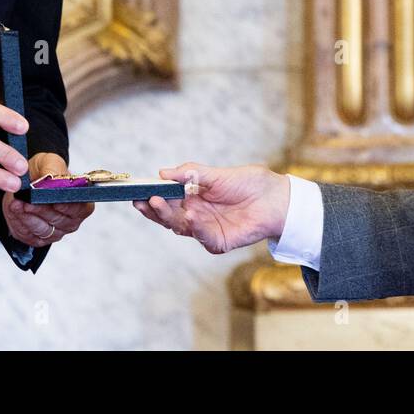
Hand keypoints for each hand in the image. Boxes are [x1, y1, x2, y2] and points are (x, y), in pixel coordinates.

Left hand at [2, 153, 94, 247]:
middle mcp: (71, 221)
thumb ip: (52, 169)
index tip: (52, 200)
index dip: (65, 205)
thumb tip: (52, 180)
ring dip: (27, 217)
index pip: (78, 208)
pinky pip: (28, 235)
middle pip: (57, 220)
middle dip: (40, 210)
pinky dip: (18, 223)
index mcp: (82, 203)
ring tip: (16, 204)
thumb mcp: (49, 161)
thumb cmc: (44, 172)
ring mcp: (55, 233)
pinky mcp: (38, 239)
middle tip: (27, 201)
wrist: (29, 180)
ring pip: (42, 230)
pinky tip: (13, 211)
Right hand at [132, 162, 290, 253]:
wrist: (276, 198)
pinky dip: (194, 226)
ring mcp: (205, 229)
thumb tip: (162, 172)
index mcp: (193, 198)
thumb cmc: (249, 183)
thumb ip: (190, 173)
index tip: (137, 192)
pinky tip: (188, 215)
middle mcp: (195, 215)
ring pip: (179, 226)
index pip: (166, 200)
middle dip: (153, 208)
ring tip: (157, 202)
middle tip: (142, 200)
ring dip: (166, 215)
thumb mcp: (216, 174)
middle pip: (167, 216)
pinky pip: (201, 236)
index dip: (151, 197)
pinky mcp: (218, 242)